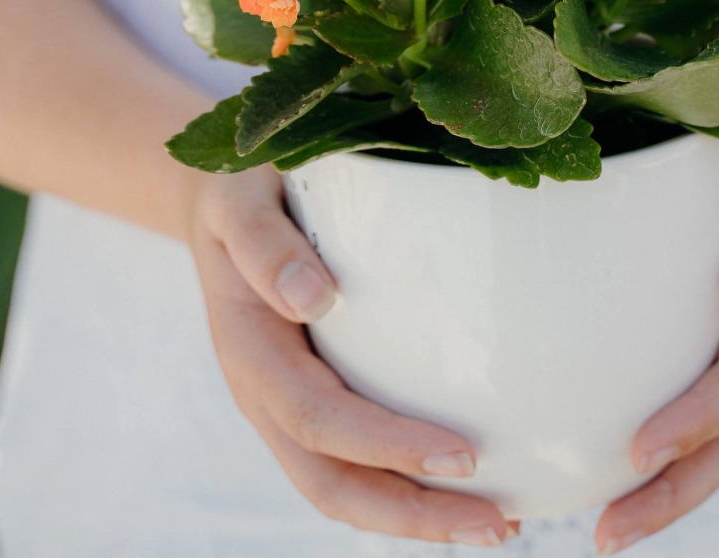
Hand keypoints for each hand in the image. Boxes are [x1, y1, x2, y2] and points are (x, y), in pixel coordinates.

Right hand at [186, 167, 515, 544]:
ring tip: (498, 526)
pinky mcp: (314, 398)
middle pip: (333, 484)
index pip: (319, 419)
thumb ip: (263, 245)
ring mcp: (288, 406)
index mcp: (250, 351)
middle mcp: (267, 394)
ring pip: (344, 487)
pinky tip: (462, 483)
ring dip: (416, 518)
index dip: (388, 446)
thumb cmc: (241, 194)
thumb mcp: (239, 201)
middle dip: (413, 515)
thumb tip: (312, 298)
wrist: (219, 202)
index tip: (463, 454)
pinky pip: (354, 461)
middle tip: (499, 524)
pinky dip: (404, 484)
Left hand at [594, 114, 718, 553]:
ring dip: (667, 493)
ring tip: (602, 533)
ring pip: (716, 443)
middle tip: (606, 536)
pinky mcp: (716, 341)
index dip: (694, 423)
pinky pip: (694, 407)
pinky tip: (602, 464)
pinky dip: (663, 452)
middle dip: (674, 494)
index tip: (637, 452)